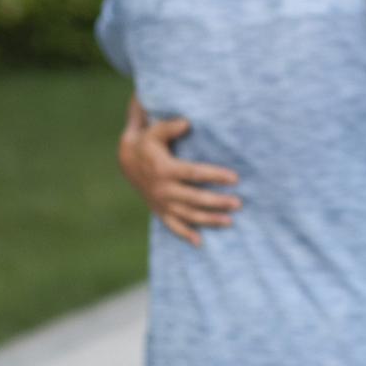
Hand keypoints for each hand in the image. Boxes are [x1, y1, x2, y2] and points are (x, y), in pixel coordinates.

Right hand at [117, 96, 239, 246]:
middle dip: (217, 202)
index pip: (194, 174)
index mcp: (165, 169)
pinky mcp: (159, 210)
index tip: (234, 178)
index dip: (215, 176)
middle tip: (238, 203)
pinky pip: (172, 226)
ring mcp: (161, 202)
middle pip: (194, 198)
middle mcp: (163, 189)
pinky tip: (200, 242)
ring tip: (229, 221)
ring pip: (187, 215)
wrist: (127, 160)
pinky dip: (185, 234)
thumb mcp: (154, 131)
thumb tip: (187, 123)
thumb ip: (170, 127)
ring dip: (208, 219)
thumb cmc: (147, 142)